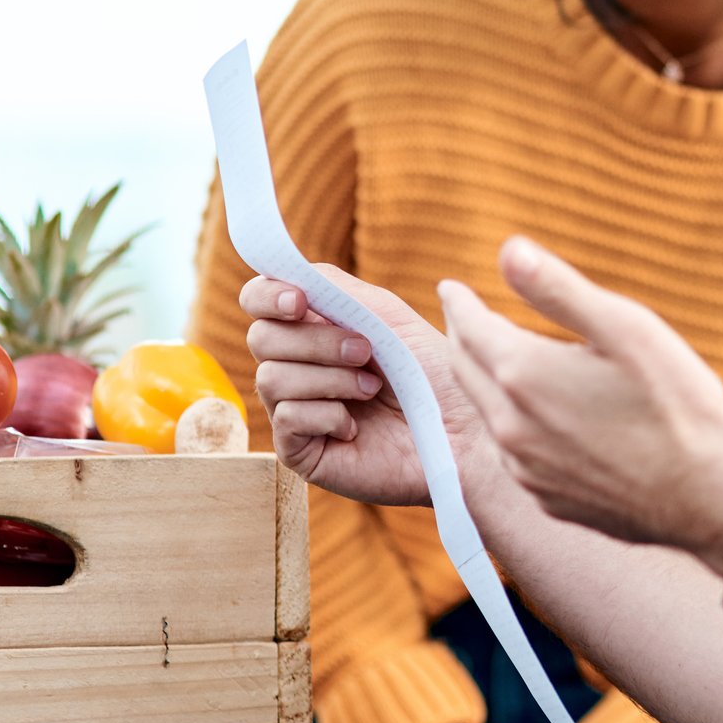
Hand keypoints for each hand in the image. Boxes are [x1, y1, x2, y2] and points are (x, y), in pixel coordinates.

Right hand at [240, 264, 494, 506]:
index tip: (298, 302)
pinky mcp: (300, 451)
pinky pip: (286, 418)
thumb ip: (333, 288)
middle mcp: (298, 367)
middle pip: (261, 338)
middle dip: (316, 341)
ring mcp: (296, 410)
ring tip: (373, 389)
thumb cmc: (433, 373)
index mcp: (314, 329)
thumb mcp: (386, 316)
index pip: (258, 302)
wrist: (463, 432)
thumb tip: (282, 270)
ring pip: (271, 378)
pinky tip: (358, 427)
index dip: (266, 297)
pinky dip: (327, 415)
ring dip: (330, 378)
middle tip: (365, 352)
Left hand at [437, 237, 722, 573]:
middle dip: (461, 338)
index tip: (451, 288)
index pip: (470, 327)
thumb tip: (508, 251)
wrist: (707, 498)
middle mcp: (511, 425)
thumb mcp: (626, 328)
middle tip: (462, 317)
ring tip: (494, 362)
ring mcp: (525, 468)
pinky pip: (512, 453)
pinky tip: (532, 420)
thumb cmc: (677, 404)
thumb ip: (559, 288)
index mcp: (524, 374)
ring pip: (487, 414)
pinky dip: (510, 426)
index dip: (459, 303)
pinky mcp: (546, 497)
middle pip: (466, 371)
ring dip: (484, 383)